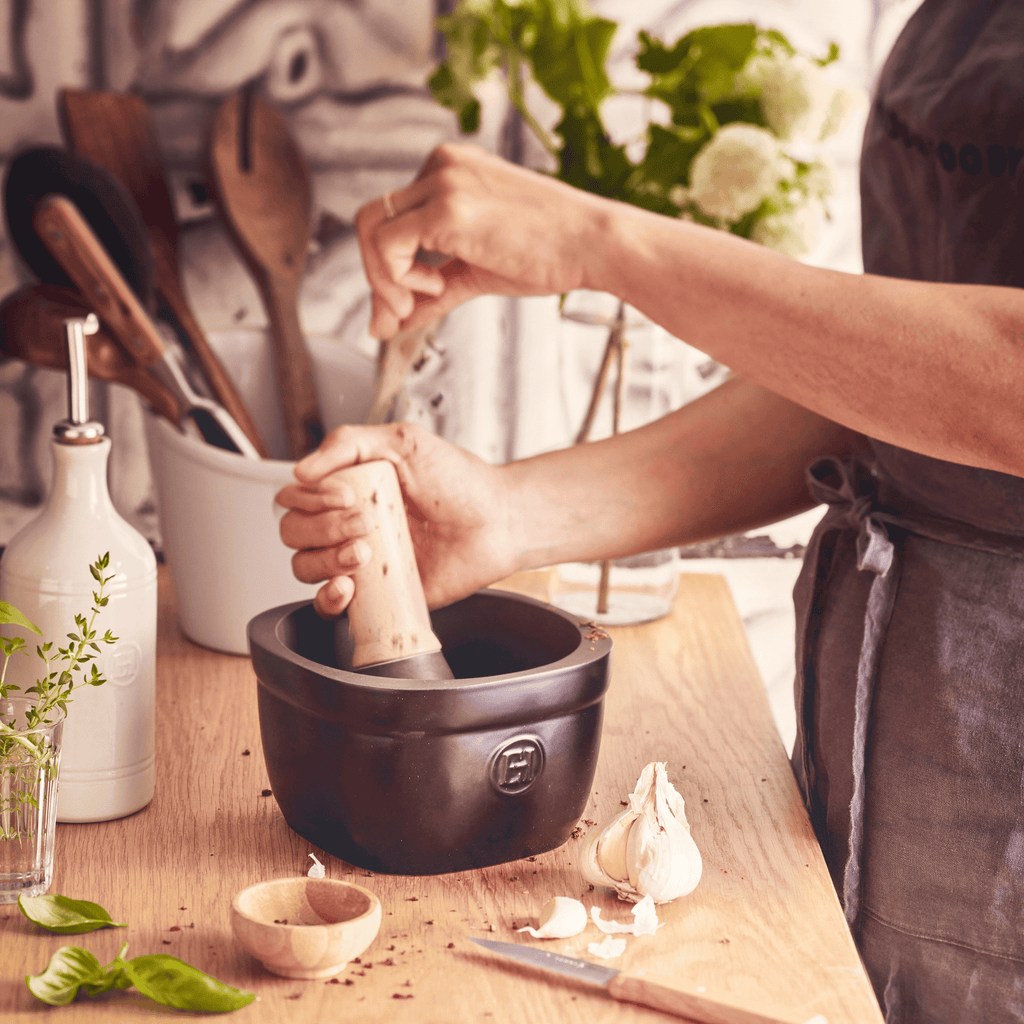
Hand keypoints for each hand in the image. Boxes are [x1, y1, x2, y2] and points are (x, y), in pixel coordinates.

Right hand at [276, 422, 517, 616]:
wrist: (497, 522)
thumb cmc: (460, 482)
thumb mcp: (405, 442)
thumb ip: (349, 442)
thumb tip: (301, 471)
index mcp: (348, 488)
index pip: (296, 496)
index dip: (309, 498)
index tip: (345, 494)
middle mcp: (347, 524)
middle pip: (294, 532)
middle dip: (321, 527)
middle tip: (364, 521)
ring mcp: (360, 561)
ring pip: (304, 567)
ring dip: (325, 559)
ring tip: (366, 552)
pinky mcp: (376, 595)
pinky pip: (329, 605)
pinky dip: (328, 598)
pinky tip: (348, 586)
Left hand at [355, 143, 601, 337]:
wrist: (592, 243)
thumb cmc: (549, 253)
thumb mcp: (478, 270)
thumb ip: (434, 292)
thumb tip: (394, 323)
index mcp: (448, 171)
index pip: (391, 217)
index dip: (385, 268)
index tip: (399, 309)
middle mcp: (441, 166)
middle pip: (371, 221)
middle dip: (376, 278)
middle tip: (395, 316)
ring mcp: (442, 182)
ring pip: (371, 231)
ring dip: (386, 280)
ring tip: (424, 301)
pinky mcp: (446, 207)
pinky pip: (389, 244)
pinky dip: (398, 277)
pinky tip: (437, 287)